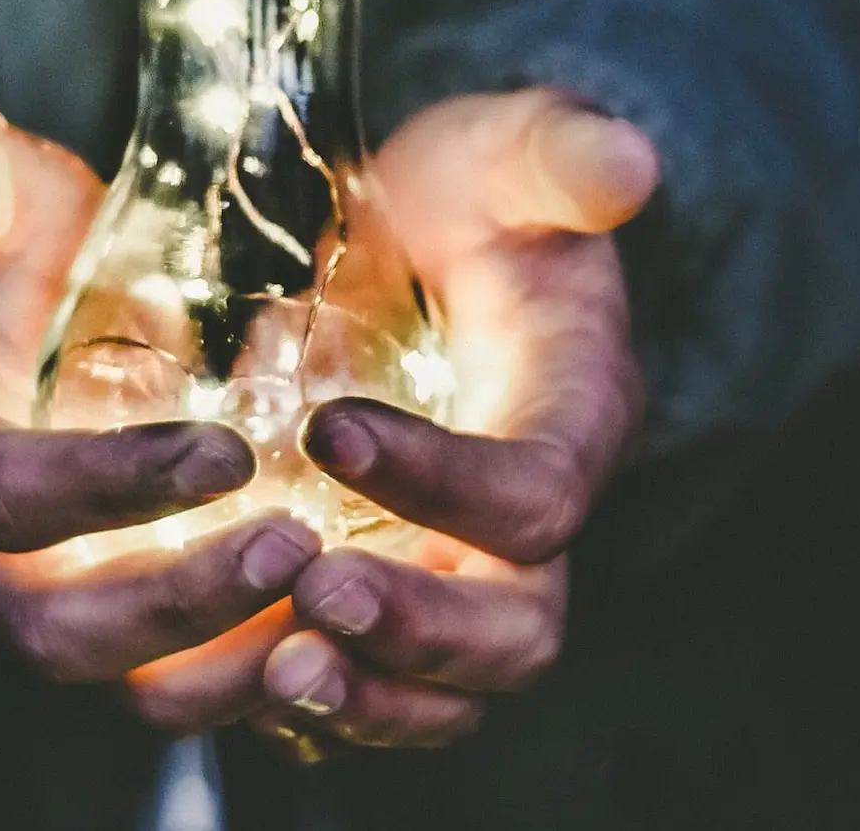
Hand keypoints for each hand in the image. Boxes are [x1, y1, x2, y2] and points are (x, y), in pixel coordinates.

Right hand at [0, 114, 322, 732]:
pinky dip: (268, 676)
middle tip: (298, 547)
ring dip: (235, 663)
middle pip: (59, 631)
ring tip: (343, 606)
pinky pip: (190, 685)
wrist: (10, 315)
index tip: (227, 452)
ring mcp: (53, 601)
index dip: (107, 487)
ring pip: (130, 686)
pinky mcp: (125, 625)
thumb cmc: (1, 246)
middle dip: (180, 604)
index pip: (1, 495)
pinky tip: (356, 633)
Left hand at [256, 89, 659, 752]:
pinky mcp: (391, 593)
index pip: (536, 492)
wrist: (423, 246)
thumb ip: (559, 155)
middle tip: (314, 593)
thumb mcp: (506, 153)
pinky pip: (371, 690)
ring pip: (446, 692)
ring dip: (367, 698)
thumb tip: (627, 161)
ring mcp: (459, 572)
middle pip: (515, 629)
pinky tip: (232, 676)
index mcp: (573, 419)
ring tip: (276, 672)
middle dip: (421, 629)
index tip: (329, 429)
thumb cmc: (469, 199)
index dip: (445, 480)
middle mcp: (527, 523)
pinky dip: (314, 706)